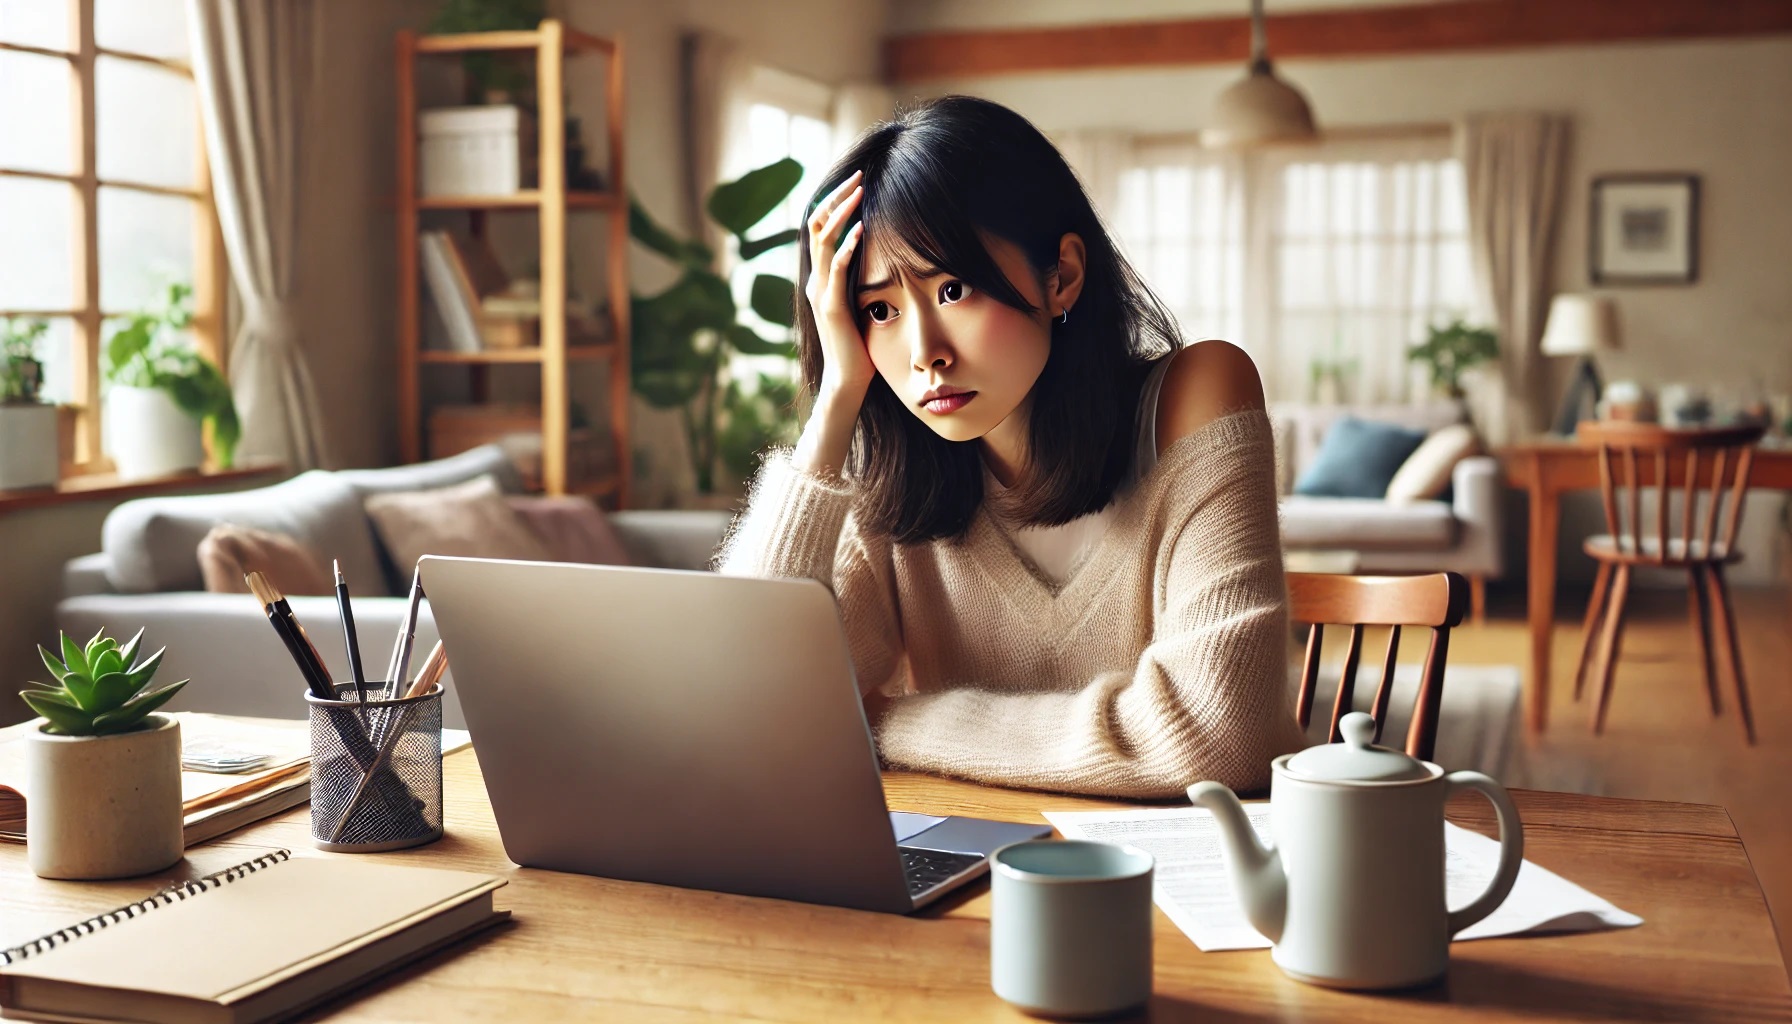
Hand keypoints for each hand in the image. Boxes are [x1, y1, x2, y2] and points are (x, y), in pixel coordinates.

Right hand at [804, 170, 872, 399]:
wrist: (847, 380)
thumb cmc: (859, 345)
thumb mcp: (860, 303)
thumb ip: (861, 280)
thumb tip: (882, 257)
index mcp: (821, 278)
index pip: (821, 229)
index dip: (834, 203)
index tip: (855, 182)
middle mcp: (815, 281)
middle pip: (817, 226)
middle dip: (837, 198)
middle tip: (858, 176)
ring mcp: (820, 293)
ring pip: (823, 241)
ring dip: (841, 213)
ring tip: (859, 192)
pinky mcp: (829, 307)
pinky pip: (835, 270)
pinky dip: (847, 247)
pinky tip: (860, 229)